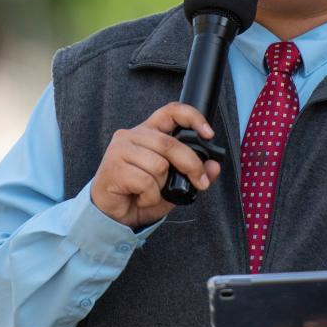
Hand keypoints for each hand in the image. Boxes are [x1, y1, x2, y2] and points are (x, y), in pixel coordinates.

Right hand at [90, 102, 220, 228]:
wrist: (111, 215)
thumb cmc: (139, 194)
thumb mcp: (174, 184)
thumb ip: (194, 173)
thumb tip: (214, 167)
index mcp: (148, 132)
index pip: (170, 111)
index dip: (192, 117)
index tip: (208, 134)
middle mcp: (132, 135)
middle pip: (170, 143)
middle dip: (191, 165)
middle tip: (200, 182)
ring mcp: (120, 149)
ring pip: (159, 165)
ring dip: (161, 186)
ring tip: (150, 192)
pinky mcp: (114, 167)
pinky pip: (146, 182)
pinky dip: (150, 197)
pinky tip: (140, 198)